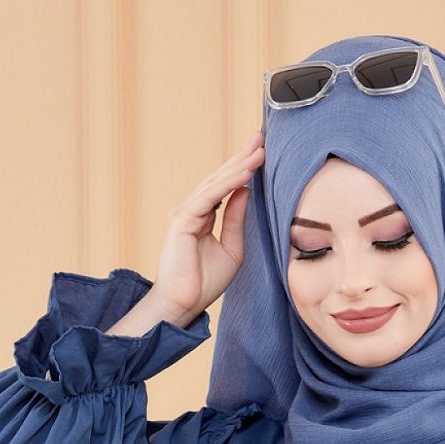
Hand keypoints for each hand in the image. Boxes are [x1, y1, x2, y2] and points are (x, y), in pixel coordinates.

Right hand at [146, 132, 265, 327]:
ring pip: (216, 183)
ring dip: (239, 166)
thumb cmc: (203, 283)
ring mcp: (185, 212)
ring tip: (259, 151)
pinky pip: (210, 197)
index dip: (243, 167)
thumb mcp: (231, 249)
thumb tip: (246, 190)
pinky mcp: (182, 220)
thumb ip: (237, 220)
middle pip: (220, 178)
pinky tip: (245, 173)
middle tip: (262, 138)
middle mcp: (192, 209)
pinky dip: (228, 184)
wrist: (182, 304)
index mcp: (202, 215)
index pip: (225, 186)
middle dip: (242, 158)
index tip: (262, 151)